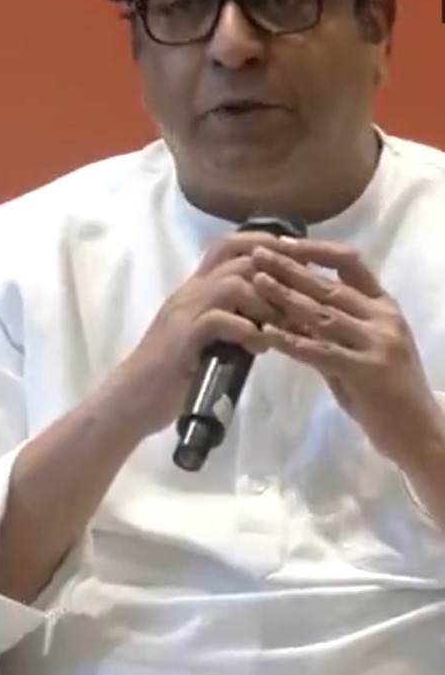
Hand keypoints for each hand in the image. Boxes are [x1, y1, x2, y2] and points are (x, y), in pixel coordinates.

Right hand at [101, 231, 287, 438]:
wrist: (133, 397)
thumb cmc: (171, 371)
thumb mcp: (207, 337)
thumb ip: (231, 320)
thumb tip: (272, 317)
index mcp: (195, 289)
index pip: (229, 245)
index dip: (265, 243)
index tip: (296, 259)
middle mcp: (190, 292)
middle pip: (238, 257)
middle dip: (277, 273)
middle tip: (300, 297)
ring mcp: (184, 312)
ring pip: (234, 284)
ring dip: (266, 305)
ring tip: (280, 329)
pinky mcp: (183, 336)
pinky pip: (223, 319)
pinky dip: (249, 332)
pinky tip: (259, 349)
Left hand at [251, 238, 444, 463]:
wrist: (418, 431)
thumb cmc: (384, 390)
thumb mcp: (359, 349)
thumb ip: (329, 329)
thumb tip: (285, 309)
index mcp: (384, 307)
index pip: (351, 265)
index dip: (316, 251)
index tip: (283, 243)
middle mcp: (383, 319)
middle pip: (329, 286)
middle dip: (290, 268)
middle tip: (256, 253)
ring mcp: (377, 343)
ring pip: (323, 314)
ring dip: (285, 297)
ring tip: (256, 282)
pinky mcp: (367, 371)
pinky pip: (321, 351)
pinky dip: (291, 341)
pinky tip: (267, 332)